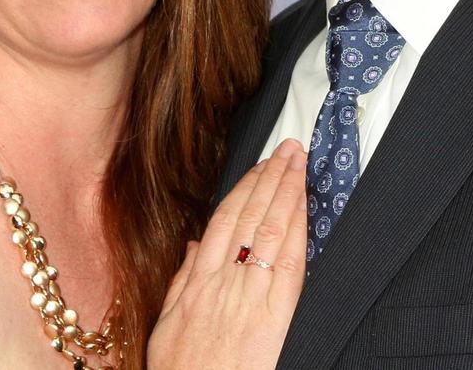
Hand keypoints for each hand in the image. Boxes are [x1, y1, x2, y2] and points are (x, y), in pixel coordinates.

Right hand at [147, 139, 307, 369]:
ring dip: (286, 191)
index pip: (226, 219)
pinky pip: (289, 262)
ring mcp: (250, 294)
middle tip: (289, 148)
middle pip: (251, 215)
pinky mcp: (274, 314)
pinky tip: (305, 206)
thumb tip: (194, 246)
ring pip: (270, 229)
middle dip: (271, 177)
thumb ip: (182, 281)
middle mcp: (225, 280)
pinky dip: (297, 228)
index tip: (261, 165)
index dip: (245, 187)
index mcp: (199, 281)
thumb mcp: (167, 325)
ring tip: (299, 163)